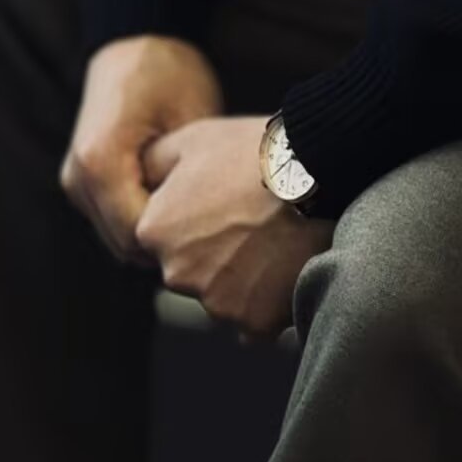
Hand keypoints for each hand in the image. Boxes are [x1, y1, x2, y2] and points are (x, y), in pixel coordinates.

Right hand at [60, 35, 222, 261]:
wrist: (136, 41)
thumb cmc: (170, 72)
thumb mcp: (191, 121)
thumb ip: (190, 176)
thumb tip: (212, 224)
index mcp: (100, 159)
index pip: (139, 232)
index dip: (181, 242)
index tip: (222, 240)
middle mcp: (78, 176)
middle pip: (125, 243)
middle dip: (171, 247)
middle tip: (220, 243)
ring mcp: (76, 181)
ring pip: (119, 238)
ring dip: (157, 239)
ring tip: (205, 230)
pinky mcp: (84, 181)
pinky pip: (115, 220)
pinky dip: (146, 224)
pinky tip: (185, 213)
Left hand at [137, 116, 335, 338]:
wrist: (321, 179)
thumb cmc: (258, 154)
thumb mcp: (193, 139)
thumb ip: (153, 163)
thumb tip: (140, 177)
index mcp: (154, 230)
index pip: (161, 236)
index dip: (194, 217)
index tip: (223, 203)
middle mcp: (176, 274)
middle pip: (190, 269)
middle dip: (215, 252)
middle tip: (251, 220)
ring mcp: (216, 302)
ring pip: (223, 296)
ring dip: (243, 278)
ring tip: (275, 240)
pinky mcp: (254, 323)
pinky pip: (255, 319)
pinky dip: (268, 302)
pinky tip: (286, 267)